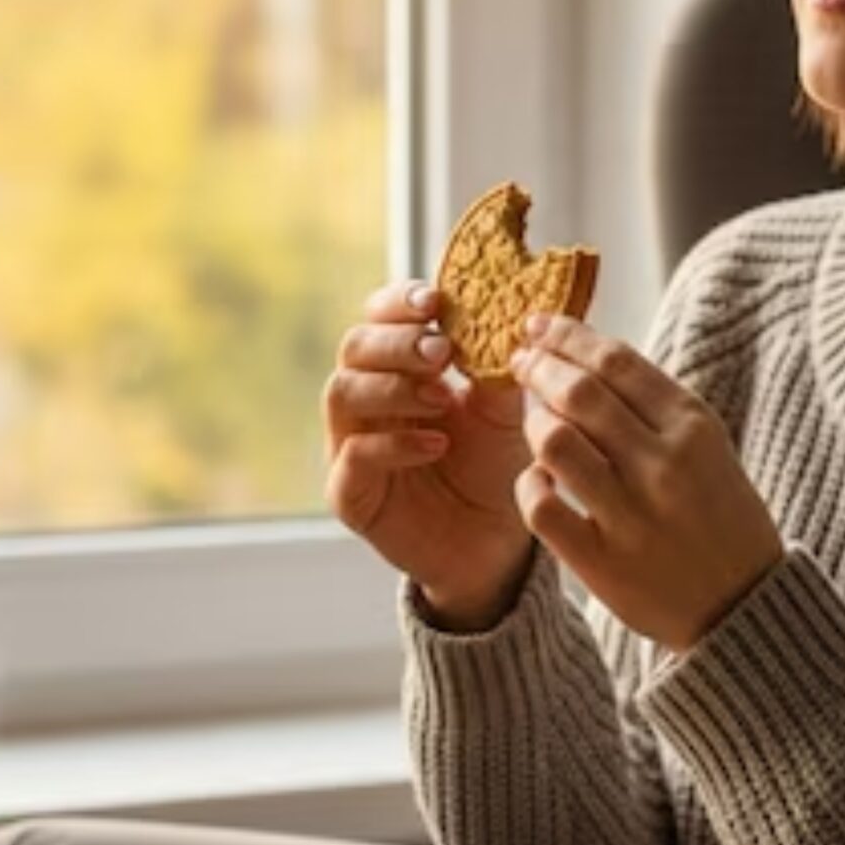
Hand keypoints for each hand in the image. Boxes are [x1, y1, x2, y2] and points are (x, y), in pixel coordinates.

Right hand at [322, 280, 536, 622]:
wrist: (494, 544)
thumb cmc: (491, 468)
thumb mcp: (503, 411)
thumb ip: (495, 367)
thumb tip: (501, 317)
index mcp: (398, 369)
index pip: (378, 317)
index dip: (398, 302)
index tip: (436, 300)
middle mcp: (366, 401)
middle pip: (353, 347)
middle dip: (397, 341)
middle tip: (442, 350)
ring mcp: (349, 446)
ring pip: (341, 393)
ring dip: (393, 386)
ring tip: (443, 397)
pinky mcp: (349, 494)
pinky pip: (354, 457)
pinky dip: (395, 443)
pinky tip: (437, 445)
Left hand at [506, 311, 784, 652]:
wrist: (743, 604)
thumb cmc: (719, 516)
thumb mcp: (706, 449)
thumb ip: (653, 405)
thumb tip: (584, 354)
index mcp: (692, 428)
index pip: (616, 361)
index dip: (567, 335)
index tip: (538, 325)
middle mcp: (664, 466)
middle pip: (580, 392)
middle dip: (538, 366)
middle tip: (521, 361)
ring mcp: (633, 516)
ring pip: (555, 442)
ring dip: (531, 420)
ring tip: (530, 417)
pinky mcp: (603, 562)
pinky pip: (541, 506)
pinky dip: (528, 482)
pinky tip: (536, 477)